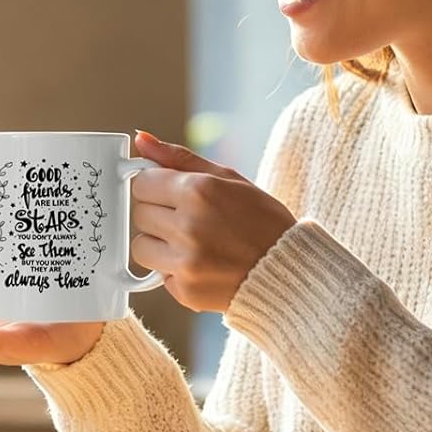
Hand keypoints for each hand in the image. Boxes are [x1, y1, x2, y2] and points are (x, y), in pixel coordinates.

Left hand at [130, 130, 295, 312]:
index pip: (142, 183)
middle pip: (140, 214)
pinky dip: (174, 271)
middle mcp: (188, 226)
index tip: (169, 193)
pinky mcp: (185, 291)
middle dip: (158, 214)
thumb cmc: (262, 220)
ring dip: (159, 244)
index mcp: (198, 191)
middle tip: (187, 219)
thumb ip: (179, 158)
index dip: (154, 186)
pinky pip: (158, 275)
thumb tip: (142, 140)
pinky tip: (201, 265)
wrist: (291, 272)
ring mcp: (185, 262)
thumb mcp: (227, 178)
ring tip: (191, 243)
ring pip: (141, 246)